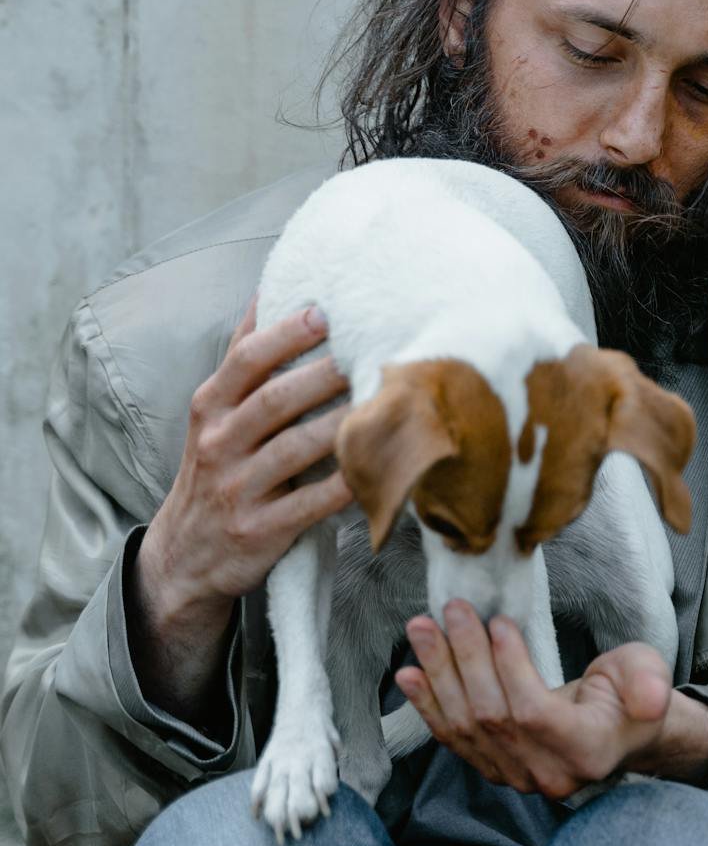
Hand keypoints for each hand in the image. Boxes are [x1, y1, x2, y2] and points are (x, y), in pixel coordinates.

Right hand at [132, 297, 352, 719]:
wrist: (184, 556)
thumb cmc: (215, 468)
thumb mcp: (213, 413)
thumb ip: (243, 358)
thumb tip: (271, 290)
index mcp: (210, 406)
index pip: (246, 360)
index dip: (286, 334)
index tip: (327, 310)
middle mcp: (218, 443)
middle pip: (274, 400)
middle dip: (323, 374)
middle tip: (371, 350)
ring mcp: (237, 489)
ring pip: (294, 449)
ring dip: (342, 424)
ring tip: (386, 401)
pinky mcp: (259, 530)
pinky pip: (309, 504)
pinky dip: (345, 484)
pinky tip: (379, 467)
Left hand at [396, 603, 707, 798]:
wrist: (620, 732)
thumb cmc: (633, 694)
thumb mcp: (649, 675)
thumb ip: (649, 683)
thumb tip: (650, 697)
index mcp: (588, 750)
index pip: (533, 712)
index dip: (510, 668)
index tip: (499, 621)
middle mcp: (548, 773)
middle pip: (491, 716)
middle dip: (464, 658)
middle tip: (448, 610)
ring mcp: (517, 776)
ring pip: (466, 727)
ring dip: (439, 674)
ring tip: (421, 629)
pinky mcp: (495, 769)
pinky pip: (455, 740)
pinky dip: (429, 705)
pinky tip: (410, 675)